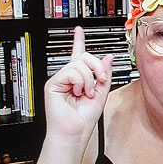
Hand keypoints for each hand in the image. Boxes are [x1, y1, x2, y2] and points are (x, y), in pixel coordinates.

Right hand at [44, 26, 113, 145]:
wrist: (74, 133)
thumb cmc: (84, 119)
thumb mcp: (101, 94)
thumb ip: (104, 75)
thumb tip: (108, 58)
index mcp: (79, 79)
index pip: (78, 55)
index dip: (79, 41)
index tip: (79, 30)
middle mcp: (69, 77)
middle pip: (84, 57)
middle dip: (97, 67)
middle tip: (101, 80)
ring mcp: (60, 80)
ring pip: (79, 64)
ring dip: (89, 79)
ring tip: (87, 93)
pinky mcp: (53, 84)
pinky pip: (71, 72)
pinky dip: (80, 82)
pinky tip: (78, 93)